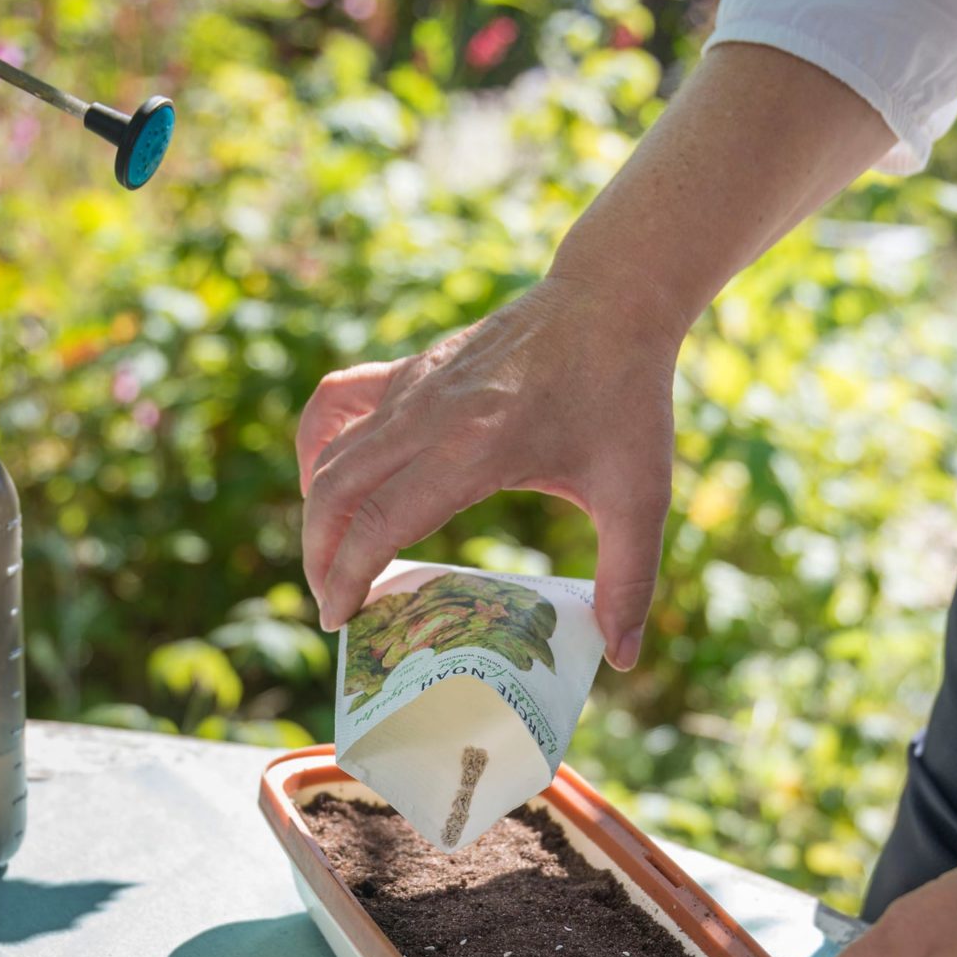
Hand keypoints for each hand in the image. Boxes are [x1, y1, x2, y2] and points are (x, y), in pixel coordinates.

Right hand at [296, 273, 676, 666]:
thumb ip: (630, 579)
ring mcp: (414, 385)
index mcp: (475, 449)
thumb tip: (623, 655)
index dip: (348, 575)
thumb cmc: (627, 396)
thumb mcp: (639, 493)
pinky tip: (328, 480)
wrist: (612, 301)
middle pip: (335, 489)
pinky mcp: (412, 369)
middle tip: (332, 605)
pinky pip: (337, 403)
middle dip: (319, 556)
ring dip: (316, 510)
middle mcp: (429, 415)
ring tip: (331, 560)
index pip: (381, 520)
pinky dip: (317, 444)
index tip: (338, 620)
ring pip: (329, 451)